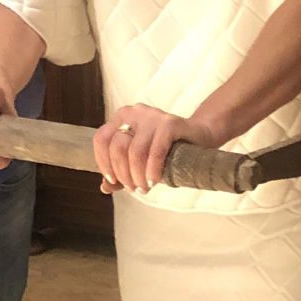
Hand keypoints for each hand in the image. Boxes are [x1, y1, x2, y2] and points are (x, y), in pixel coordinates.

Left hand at [91, 103, 227, 193]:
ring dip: (138, 176)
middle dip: (124, 174)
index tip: (113, 181)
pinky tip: (154, 180)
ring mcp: (154, 116)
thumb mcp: (139, 161)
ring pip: (135, 151)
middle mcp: (135, 112)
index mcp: (122, 117)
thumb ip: (120, 173)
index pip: (101, 139)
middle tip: (134, 188)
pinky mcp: (171, 123)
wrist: (199, 136)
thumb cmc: (165, 149)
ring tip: (145, 187)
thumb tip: (104, 187)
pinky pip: (156, 150)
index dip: (103, 163)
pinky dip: (153, 169)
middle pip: (117, 147)